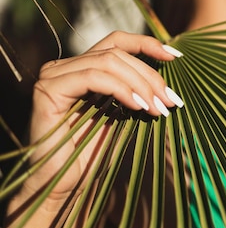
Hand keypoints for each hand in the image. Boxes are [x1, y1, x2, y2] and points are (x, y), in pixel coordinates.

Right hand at [24, 31, 183, 201]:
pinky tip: (138, 106)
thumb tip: (166, 82)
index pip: (115, 42)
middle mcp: (64, 68)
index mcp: (81, 68)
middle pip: (115, 53)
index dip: (146, 44)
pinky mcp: (48, 91)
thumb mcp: (120, 117)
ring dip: (139, 84)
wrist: (65, 185)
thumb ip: (134, 93)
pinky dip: (120, 89)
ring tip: (158, 108)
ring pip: (107, 62)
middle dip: (149, 75)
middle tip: (170, 100)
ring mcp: (53, 77)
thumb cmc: (91, 155)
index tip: (175, 57)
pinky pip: (92, 78)